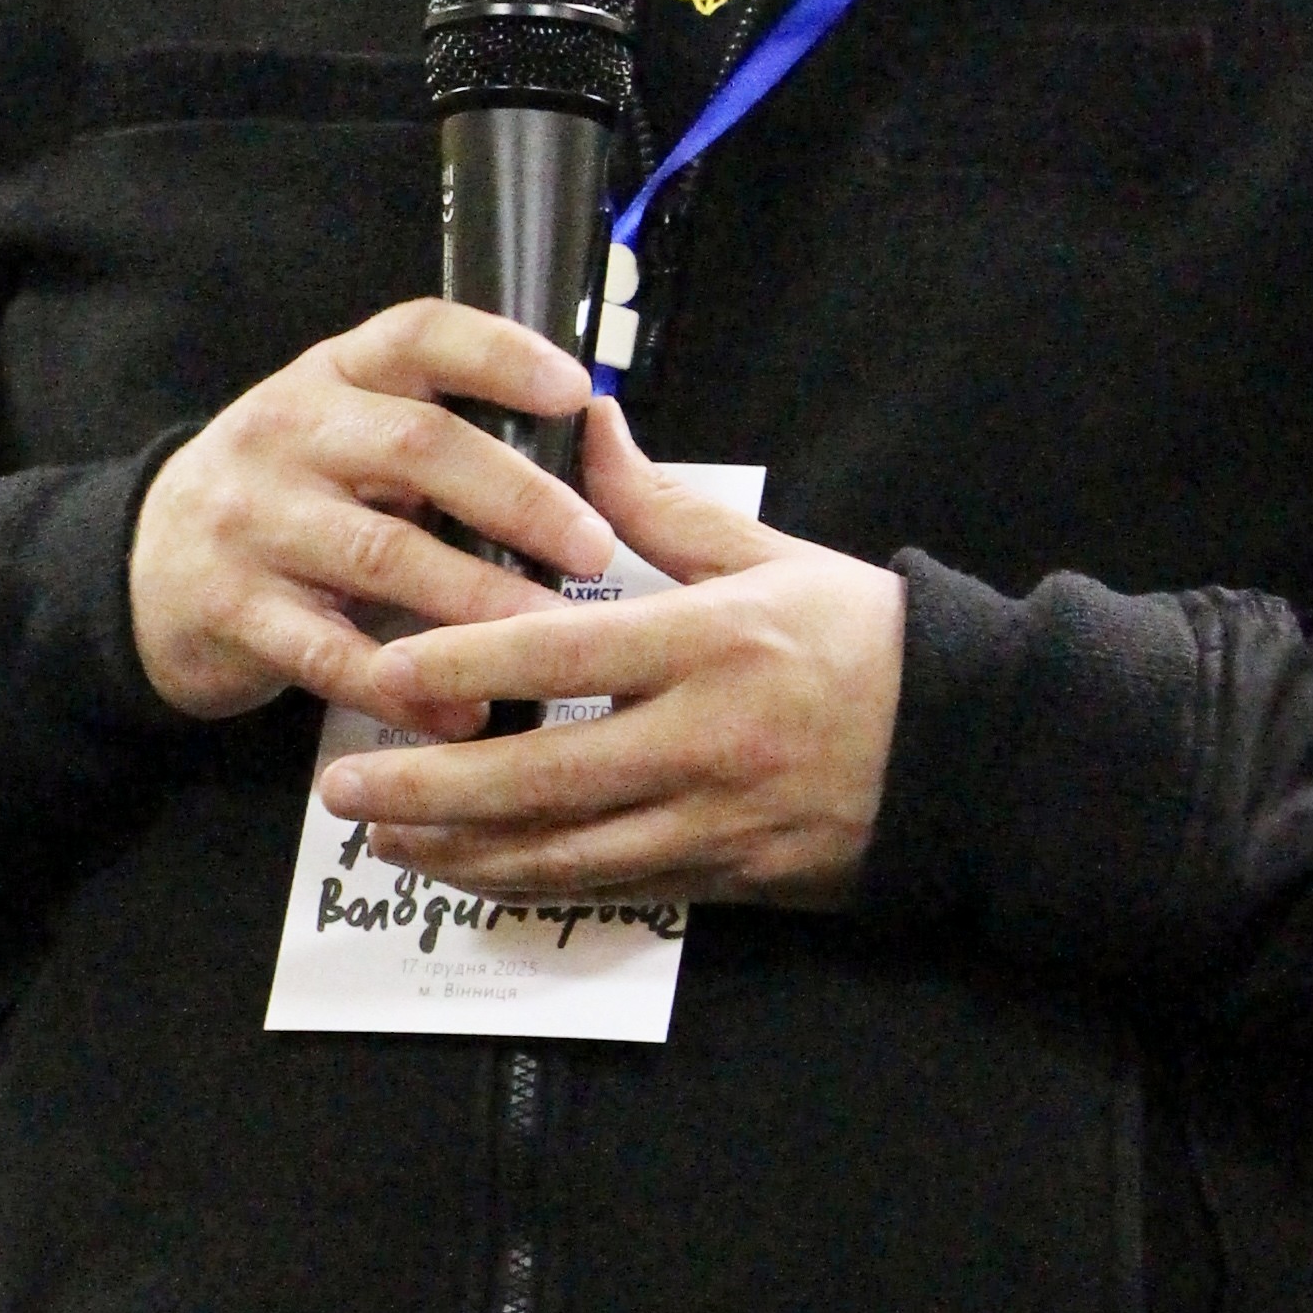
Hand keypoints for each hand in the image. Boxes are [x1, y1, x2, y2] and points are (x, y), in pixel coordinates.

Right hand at [128, 297, 614, 722]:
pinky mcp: (234, 609)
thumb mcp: (344, 434)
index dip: (501, 354)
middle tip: (591, 546)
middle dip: (516, 497)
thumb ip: (441, 435)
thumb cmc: (289, 497)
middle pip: (416, 446)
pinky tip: (464, 715)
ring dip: (476, 599)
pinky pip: (331, 655)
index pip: (418, 335)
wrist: (143, 568)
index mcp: (333, 375)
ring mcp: (254, 520)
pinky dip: (405, 688)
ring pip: (382, 554)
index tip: (576, 392)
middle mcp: (288, 432)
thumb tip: (596, 450)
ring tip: (549, 637)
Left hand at [330, 403, 905, 911]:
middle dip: (428, 789)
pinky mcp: (727, 878)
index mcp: (710, 644)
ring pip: (562, 852)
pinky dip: (529, 885)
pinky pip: (608, 888)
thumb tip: (590, 424)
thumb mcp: (771, 555)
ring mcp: (715, 820)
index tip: (380, 670)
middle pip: (540, 777)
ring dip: (460, 852)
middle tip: (341, 789)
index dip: (462, 664)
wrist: (971, 751)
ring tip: (381, 841)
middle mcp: (705, 740)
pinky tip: (471, 873)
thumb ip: (663, 506)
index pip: (561, 653)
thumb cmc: (867, 640)